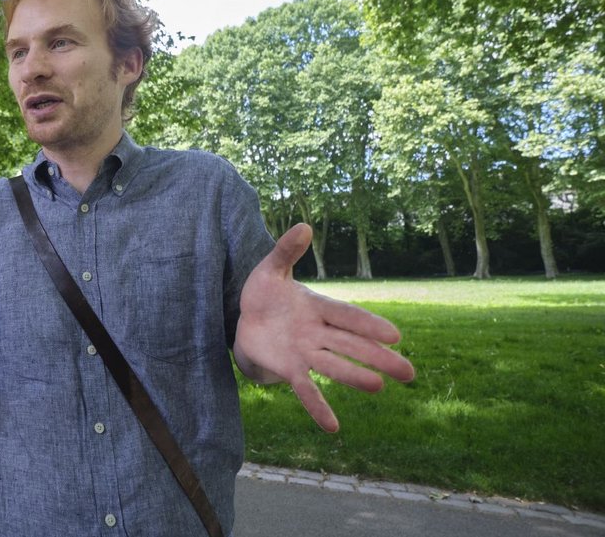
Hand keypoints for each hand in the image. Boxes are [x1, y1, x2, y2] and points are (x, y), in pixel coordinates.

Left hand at [233, 223, 414, 432]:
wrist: (244, 320)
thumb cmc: (264, 294)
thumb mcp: (270, 269)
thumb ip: (287, 250)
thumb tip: (304, 226)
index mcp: (319, 307)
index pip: (348, 316)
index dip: (369, 325)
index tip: (395, 335)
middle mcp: (318, 333)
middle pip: (351, 345)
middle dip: (379, 358)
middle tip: (411, 374)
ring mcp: (305, 353)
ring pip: (334, 366)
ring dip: (354, 377)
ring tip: (379, 388)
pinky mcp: (289, 369)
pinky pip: (306, 390)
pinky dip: (318, 407)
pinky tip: (333, 428)